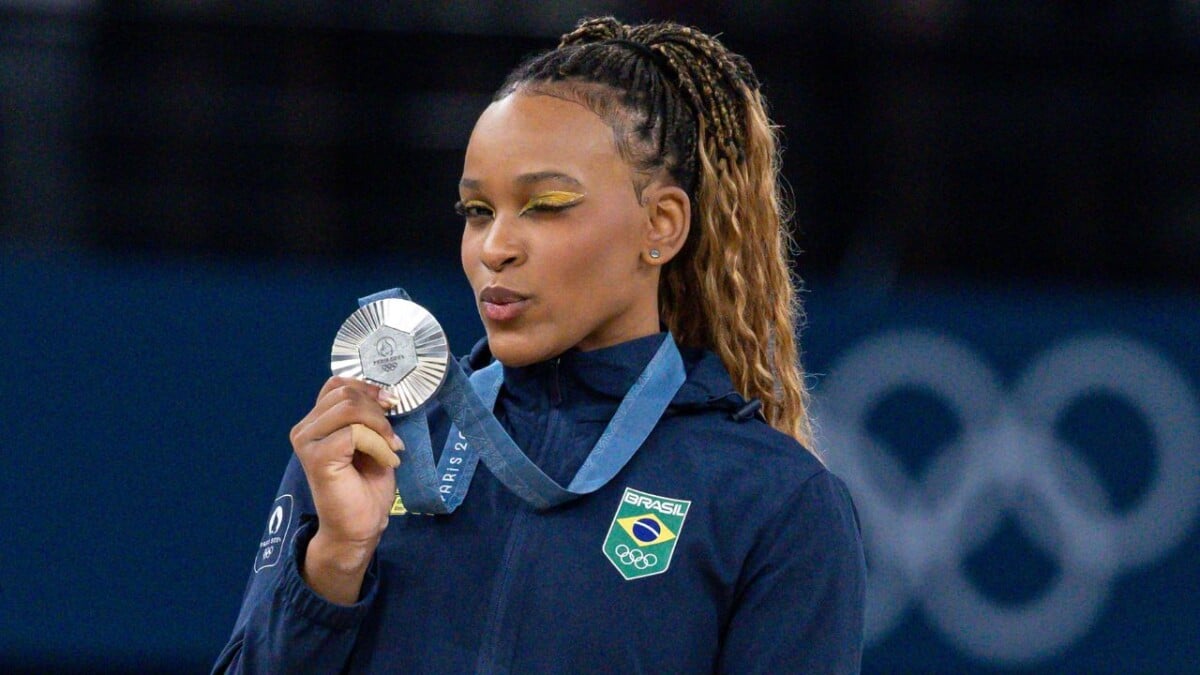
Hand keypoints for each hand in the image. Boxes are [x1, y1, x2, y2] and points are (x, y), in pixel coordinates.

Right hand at [289, 377, 402, 573]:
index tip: (391, 405)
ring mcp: (307, 441)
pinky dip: (379, 445)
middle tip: (392, 437)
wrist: (358, 527)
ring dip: (380, 427)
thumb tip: (385, 393)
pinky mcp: (316, 457)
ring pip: (350, 408)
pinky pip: (355, 433)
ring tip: (391, 449)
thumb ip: (368, 414)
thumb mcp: (371, 439)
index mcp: (316, 421)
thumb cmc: (366, 486)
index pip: (338, 383)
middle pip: (345, 393)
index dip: (368, 388)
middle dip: (378, 411)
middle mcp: (305, 428)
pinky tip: (387, 461)